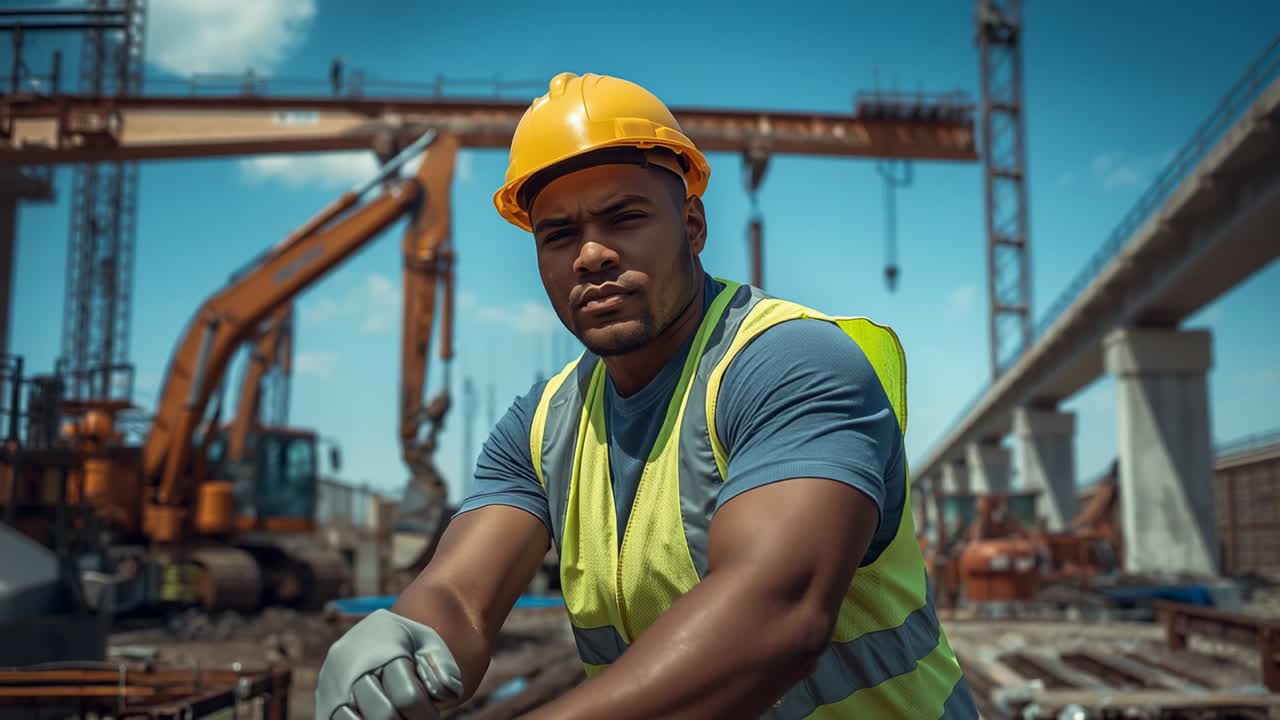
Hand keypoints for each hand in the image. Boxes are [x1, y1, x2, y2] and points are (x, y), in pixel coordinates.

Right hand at [315, 609, 462, 719]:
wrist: (372, 636)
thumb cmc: (408, 645)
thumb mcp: (430, 646)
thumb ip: (444, 669)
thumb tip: (444, 694)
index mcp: (382, 643)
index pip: (408, 695)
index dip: (426, 714)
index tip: (433, 716)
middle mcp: (349, 662)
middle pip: (383, 714)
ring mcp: (331, 684)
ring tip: (399, 717)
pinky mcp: (323, 703)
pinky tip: (380, 716)